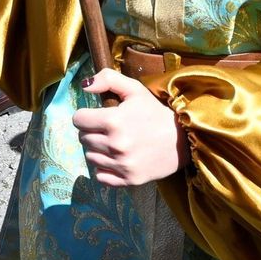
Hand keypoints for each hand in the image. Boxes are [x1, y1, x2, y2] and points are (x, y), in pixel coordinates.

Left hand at [71, 68, 182, 187]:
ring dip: (97, 149)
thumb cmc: (155, 113)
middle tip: (106, 129)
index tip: (96, 115)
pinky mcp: (128, 180)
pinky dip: (104, 168)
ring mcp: (122, 164)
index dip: (85, 115)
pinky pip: (100, 176)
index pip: (78, 120)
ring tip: (112, 143)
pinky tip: (115, 159)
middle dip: (91, 131)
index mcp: (113, 120)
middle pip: (83, 138)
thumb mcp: (135, 89)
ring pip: (90, 157)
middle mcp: (115, 145)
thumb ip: (108, 79)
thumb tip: (84, 86)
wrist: (182, 140)